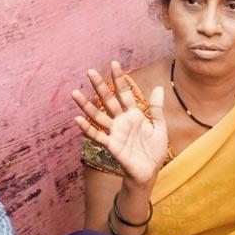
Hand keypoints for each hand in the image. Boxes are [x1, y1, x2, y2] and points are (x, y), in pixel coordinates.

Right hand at [73, 61, 169, 188]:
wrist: (150, 171)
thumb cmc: (154, 150)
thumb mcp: (160, 126)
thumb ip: (156, 108)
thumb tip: (159, 87)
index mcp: (134, 115)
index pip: (125, 93)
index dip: (119, 79)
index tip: (114, 63)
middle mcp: (121, 121)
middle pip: (108, 100)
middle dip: (100, 86)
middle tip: (90, 71)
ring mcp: (115, 132)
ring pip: (98, 116)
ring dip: (86, 105)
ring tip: (75, 93)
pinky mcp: (112, 145)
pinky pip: (97, 135)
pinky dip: (87, 128)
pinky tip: (77, 119)